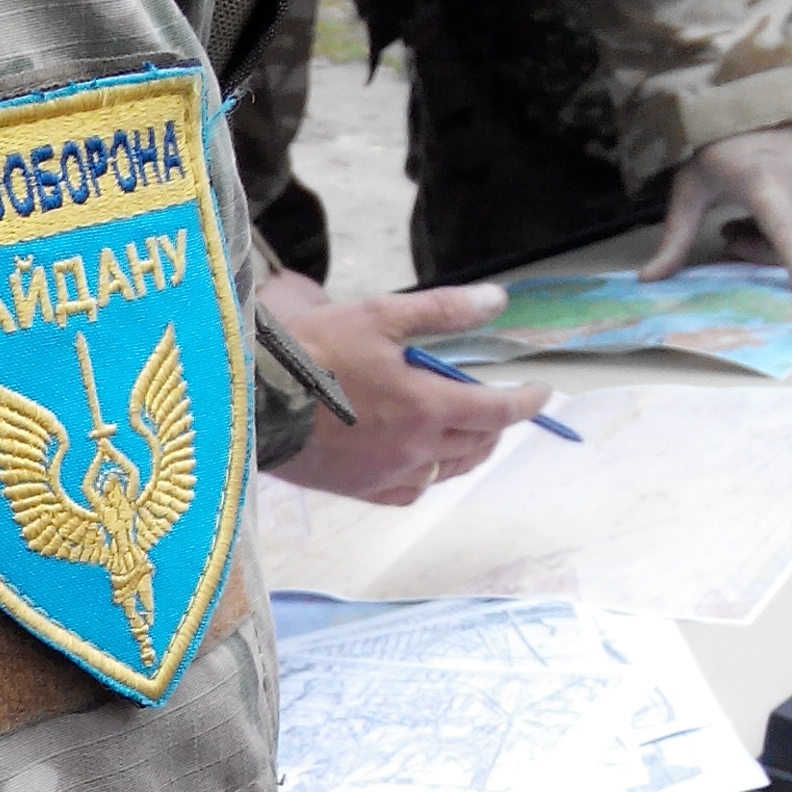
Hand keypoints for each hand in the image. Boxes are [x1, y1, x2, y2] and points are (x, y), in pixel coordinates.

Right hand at [258, 266, 550, 507]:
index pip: (498, 411)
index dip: (526, 402)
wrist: (250, 403)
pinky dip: (427, 474)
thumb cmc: (312, 354)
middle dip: (496, 425)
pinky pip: (411, 490)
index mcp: (428, 407)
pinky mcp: (361, 491)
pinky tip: (419, 461)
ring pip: (448, 471)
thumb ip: (444, 311)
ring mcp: (389, 475)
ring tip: (466, 433)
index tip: (541, 393)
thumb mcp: (380, 316)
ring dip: (466, 451)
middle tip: (497, 406)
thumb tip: (497, 300)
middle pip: (477, 445)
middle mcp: (416, 449)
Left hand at [638, 123, 791, 295]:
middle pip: (785, 241)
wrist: (745, 95)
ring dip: (769, 232)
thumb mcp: (689, 190)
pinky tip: (762, 196)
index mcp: (762, 182)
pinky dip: (785, 214)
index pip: (782, 228)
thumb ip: (674, 237)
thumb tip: (647, 280)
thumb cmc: (712, 146)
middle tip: (728, 234)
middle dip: (755, 248)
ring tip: (742, 215)